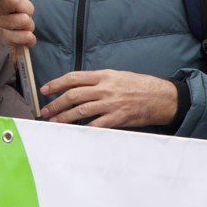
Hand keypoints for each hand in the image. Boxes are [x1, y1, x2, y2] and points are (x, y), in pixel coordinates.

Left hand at [38, 69, 177, 127]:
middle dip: (55, 103)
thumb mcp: (118, 75)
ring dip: (64, 117)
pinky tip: (74, 132)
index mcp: (104, 75)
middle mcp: (105, 88)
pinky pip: (96, 125)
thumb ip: (98, 80)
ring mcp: (111, 104)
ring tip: (54, 121)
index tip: (45, 90)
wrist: (162, 97)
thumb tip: (79, 87)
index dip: (56, 84)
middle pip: (73, 95)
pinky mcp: (117, 118)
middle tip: (45, 110)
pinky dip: (83, 129)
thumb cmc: (140, 86)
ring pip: (80, 110)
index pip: (73, 78)